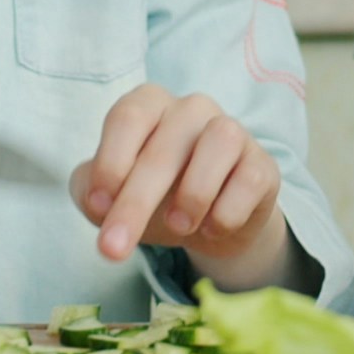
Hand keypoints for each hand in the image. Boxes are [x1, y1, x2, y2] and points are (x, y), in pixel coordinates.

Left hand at [75, 85, 290, 287]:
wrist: (209, 224)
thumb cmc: (153, 199)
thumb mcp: (111, 196)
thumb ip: (91, 191)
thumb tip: (98, 202)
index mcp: (149, 105)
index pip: (128, 117)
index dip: (110, 161)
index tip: (98, 206)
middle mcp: (191, 109)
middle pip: (164, 147)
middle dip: (136, 202)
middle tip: (115, 248)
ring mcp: (232, 131)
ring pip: (220, 141)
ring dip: (193, 192)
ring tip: (177, 227)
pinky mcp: (262, 165)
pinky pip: (251, 178)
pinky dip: (229, 210)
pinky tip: (212, 226)